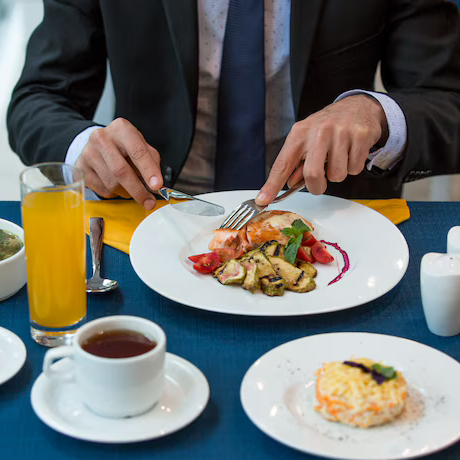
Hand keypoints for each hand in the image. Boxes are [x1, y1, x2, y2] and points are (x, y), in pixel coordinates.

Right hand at [75, 118, 162, 209]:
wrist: (99, 145)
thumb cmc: (124, 147)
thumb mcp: (142, 147)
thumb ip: (151, 163)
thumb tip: (155, 184)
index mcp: (121, 129)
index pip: (137, 151)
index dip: (148, 170)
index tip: (156, 185)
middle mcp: (102, 138)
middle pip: (121, 171)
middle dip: (138, 190)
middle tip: (149, 202)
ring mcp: (88, 153)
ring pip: (112, 184)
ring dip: (127, 192)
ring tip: (132, 187)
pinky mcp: (81, 168)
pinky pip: (103, 190)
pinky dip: (115, 193)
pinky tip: (118, 184)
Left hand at [256, 95, 387, 204]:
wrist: (358, 107)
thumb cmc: (328, 127)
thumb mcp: (307, 140)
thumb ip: (297, 163)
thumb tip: (290, 183)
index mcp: (300, 133)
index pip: (283, 164)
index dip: (272, 185)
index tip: (263, 200)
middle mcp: (318, 132)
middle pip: (312, 174)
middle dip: (316, 186)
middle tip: (320, 183)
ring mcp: (340, 133)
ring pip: (336, 175)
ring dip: (337, 174)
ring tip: (338, 158)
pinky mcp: (360, 137)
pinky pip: (354, 169)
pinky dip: (352, 167)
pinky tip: (350, 153)